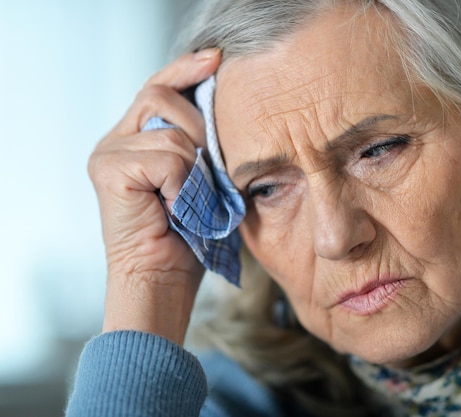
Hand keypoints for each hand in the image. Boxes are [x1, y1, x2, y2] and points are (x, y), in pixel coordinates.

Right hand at [88, 49, 220, 344]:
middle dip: (201, 128)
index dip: (186, 69)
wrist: (162, 278)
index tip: (217, 58)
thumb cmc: (187, 235)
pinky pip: (168, 158)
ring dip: (197, 168)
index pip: (158, 87)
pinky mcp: (109, 169)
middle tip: (212, 170)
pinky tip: (178, 208)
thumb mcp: (202, 178)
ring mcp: (108, 153)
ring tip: (194, 200)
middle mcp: (115, 140)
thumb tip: (222, 105)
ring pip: (173, 133)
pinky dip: (185, 185)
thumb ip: (201, 143)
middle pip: (162, 96)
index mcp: (135, 138)